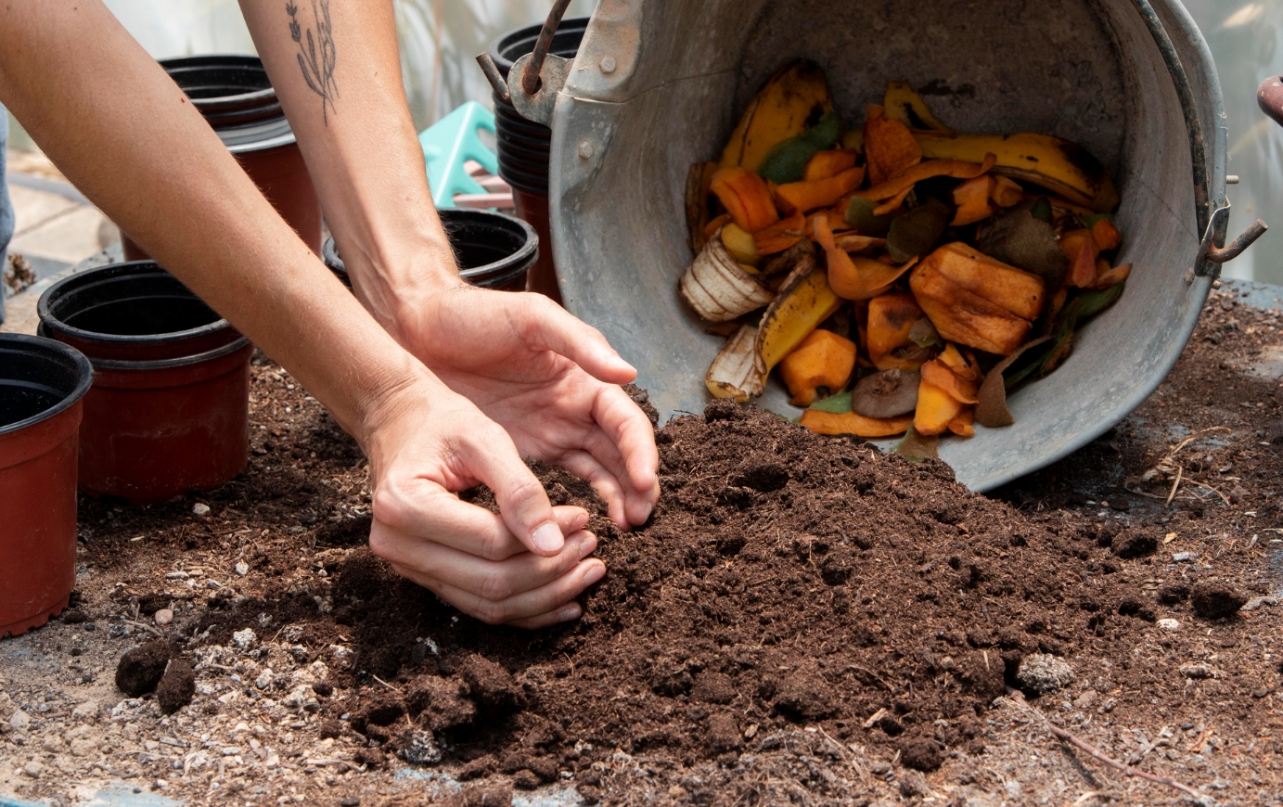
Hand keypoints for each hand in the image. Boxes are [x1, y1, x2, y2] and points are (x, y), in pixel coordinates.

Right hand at [361, 372, 606, 627]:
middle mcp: (396, 544)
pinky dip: (525, 608)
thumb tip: (554, 546)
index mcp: (405, 505)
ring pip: (488, 604)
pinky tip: (564, 600)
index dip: (546, 537)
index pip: (491, 542)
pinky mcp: (424, 576)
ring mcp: (406, 566)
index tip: (584, 518)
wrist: (400, 423)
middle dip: (551, 572)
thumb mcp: (483, 438)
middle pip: (490, 583)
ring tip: (588, 571)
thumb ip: (519, 490)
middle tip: (592, 547)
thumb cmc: (442, 422)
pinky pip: (480, 606)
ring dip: (545, 595)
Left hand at [392, 283, 659, 531]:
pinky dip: (580, 503)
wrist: (419, 329)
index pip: (626, 421)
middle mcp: (575, 409)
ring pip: (599, 472)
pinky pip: (562, 482)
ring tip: (626, 529)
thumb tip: (629, 372)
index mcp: (585, 378)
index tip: (645, 482)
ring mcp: (551, 432)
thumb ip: (580, 343)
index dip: (640, 451)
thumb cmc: (476, 315)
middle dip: (637, 486)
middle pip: (621, 453)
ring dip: (616, 498)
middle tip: (639, 519)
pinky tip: (584, 525)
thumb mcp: (531, 318)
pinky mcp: (523, 452)